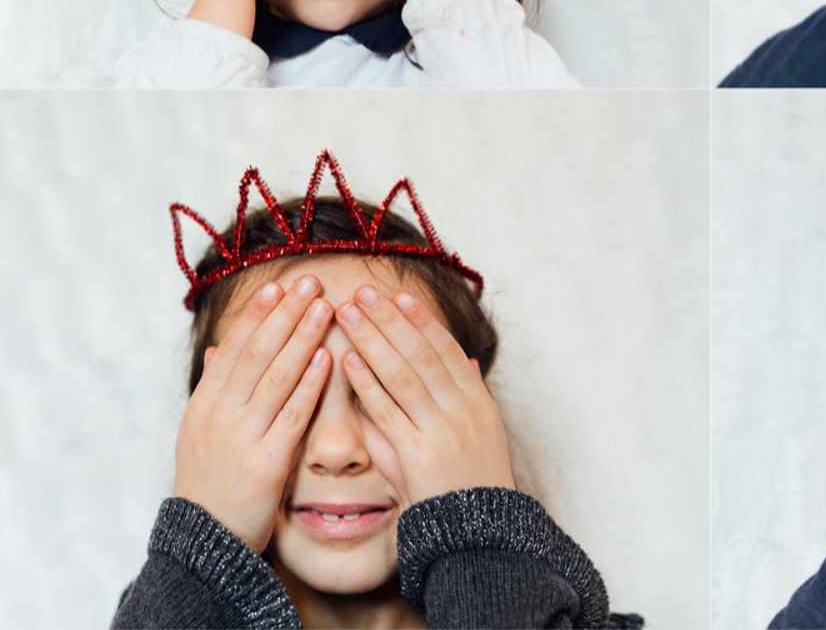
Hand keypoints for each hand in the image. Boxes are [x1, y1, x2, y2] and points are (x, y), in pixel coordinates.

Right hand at [172, 276, 332, 551]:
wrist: (206, 541)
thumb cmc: (212, 482)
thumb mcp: (201, 431)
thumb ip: (214, 389)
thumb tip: (217, 347)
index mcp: (204, 404)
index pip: (233, 348)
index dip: (257, 315)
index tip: (279, 286)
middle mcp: (219, 415)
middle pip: (256, 353)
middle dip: (285, 314)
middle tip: (310, 281)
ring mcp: (241, 438)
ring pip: (276, 376)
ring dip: (302, 337)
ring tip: (325, 306)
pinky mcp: (265, 463)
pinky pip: (292, 415)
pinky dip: (309, 384)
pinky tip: (328, 358)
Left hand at [336, 285, 514, 504]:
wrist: (478, 533)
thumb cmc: (471, 483)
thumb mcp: (480, 432)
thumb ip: (465, 396)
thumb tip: (465, 361)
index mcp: (476, 400)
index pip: (445, 348)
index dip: (421, 320)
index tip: (398, 295)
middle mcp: (461, 409)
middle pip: (421, 353)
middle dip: (390, 320)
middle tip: (362, 292)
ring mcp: (441, 430)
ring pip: (403, 374)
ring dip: (373, 339)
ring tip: (348, 314)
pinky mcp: (417, 454)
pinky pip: (387, 411)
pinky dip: (366, 383)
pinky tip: (346, 361)